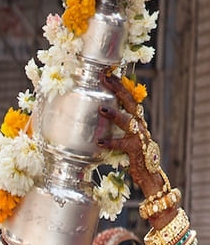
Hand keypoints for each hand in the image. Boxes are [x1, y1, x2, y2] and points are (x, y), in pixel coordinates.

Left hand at [97, 71, 164, 199]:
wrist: (149, 172)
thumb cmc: (132, 154)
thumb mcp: (122, 135)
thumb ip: (113, 126)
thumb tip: (94, 116)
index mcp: (135, 119)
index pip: (128, 97)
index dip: (118, 84)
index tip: (106, 73)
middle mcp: (139, 124)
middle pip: (130, 101)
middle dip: (118, 89)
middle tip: (105, 78)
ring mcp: (139, 135)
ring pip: (128, 121)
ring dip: (115, 114)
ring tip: (102, 108)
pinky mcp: (136, 149)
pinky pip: (122, 144)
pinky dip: (111, 142)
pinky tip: (99, 142)